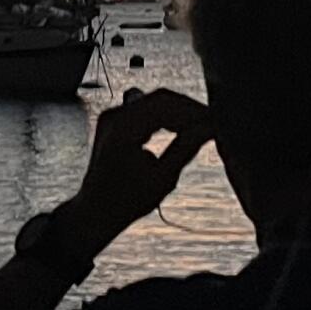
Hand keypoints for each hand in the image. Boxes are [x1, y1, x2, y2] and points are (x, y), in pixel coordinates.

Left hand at [62, 88, 213, 257]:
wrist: (96, 211)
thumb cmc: (125, 202)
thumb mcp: (162, 178)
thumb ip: (186, 148)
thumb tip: (209, 128)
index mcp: (123, 128)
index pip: (165, 103)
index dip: (194, 110)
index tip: (214, 120)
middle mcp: (114, 116)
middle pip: (160, 98)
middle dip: (188, 109)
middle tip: (211, 123)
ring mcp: (112, 117)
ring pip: (153, 102)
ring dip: (178, 113)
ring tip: (200, 128)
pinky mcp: (115, 123)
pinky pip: (144, 110)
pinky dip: (165, 117)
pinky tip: (181, 129)